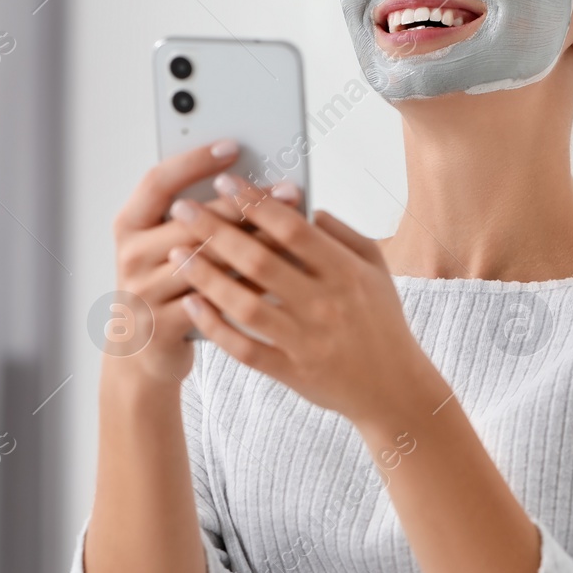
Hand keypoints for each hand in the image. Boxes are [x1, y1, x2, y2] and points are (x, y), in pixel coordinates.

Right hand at [110, 143, 299, 387]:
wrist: (139, 352)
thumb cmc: (162, 285)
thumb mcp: (161, 244)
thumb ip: (190, 216)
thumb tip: (246, 181)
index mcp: (129, 224)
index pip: (158, 181)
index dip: (194, 161)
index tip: (231, 145)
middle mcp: (131, 255)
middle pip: (193, 220)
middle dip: (245, 204)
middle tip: (287, 190)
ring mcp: (145, 292)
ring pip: (210, 261)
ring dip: (256, 244)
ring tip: (293, 231)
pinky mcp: (165, 325)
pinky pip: (216, 300)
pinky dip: (250, 287)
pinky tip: (281, 276)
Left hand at [166, 173, 443, 428]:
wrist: (394, 389)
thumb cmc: (382, 321)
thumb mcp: (376, 268)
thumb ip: (343, 234)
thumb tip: (305, 206)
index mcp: (346, 272)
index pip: (293, 229)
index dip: (256, 203)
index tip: (224, 183)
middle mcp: (325, 304)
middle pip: (260, 261)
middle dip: (215, 231)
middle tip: (182, 210)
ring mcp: (306, 341)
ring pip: (246, 304)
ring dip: (206, 277)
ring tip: (177, 254)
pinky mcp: (291, 371)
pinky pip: (245, 348)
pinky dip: (215, 327)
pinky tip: (193, 305)